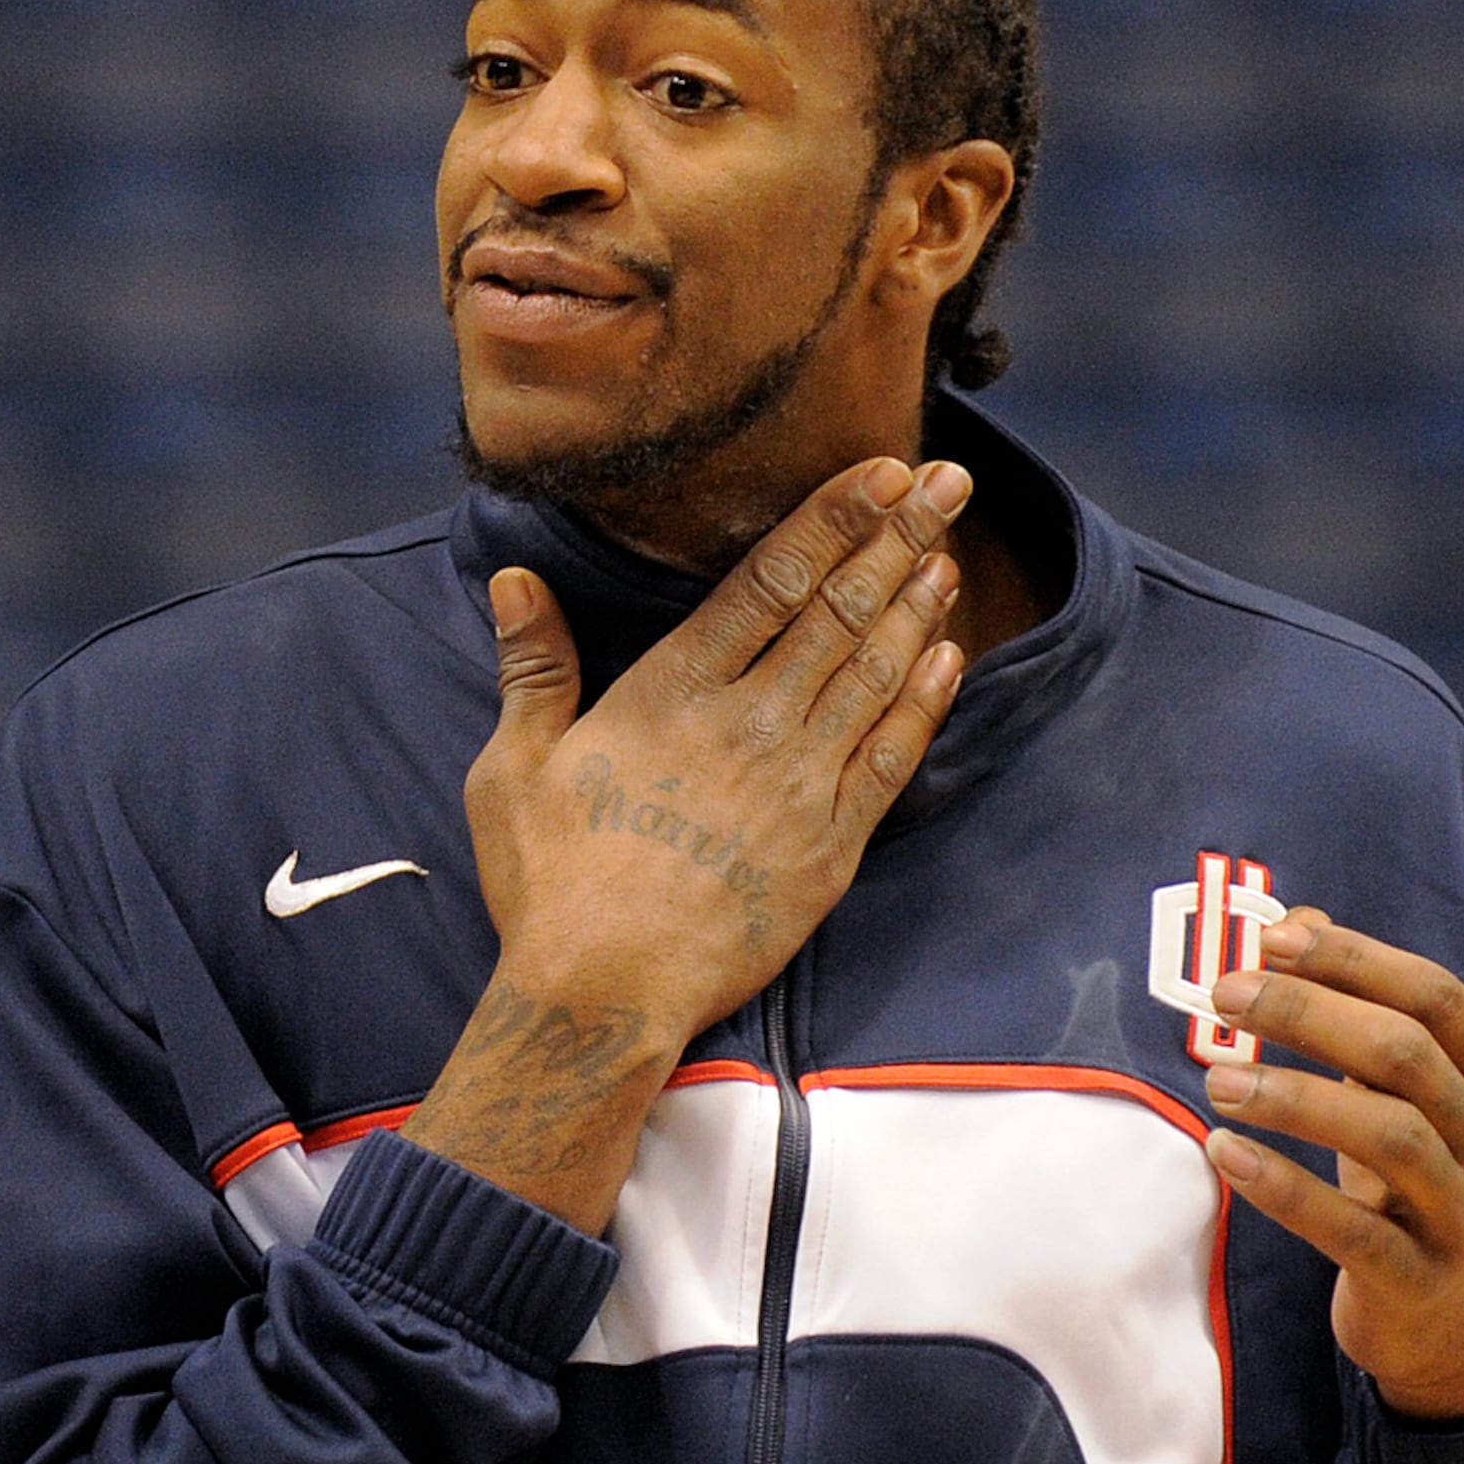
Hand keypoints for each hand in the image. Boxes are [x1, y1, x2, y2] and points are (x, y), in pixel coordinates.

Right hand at [404, 456, 970, 1226]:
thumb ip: (532, 667)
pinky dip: (926, 700)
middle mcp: (748, 722)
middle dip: (896, 538)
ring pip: (875, 672)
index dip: (833, 519)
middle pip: (839, 610)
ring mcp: (799, 784)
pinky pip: (893, 756)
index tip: (883, 472)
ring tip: (949, 550)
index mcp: (671, 691)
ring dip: (918, 605)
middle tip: (948, 483)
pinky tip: (947, 656)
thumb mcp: (514, 766)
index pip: (770, 580)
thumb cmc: (550, 880)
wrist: (604, 991)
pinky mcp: (831, 845)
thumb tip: (515, 578)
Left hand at [1203, 906, 1463, 1420]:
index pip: (1434, 995)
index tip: (1270, 938)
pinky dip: (1282, 1186)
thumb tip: (1295, 918)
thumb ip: (1360, 1005)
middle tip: (1225, 996)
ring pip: (1389, 1134)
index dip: (1352, 959)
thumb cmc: (1417, 1174)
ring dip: (1291, 1097)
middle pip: (1406, 1053)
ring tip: (1216, 1080)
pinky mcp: (1420, 1278)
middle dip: (1308, 1013)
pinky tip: (1223, 1152)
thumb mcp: (1406, 1090)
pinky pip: (1350, 1229)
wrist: (1462, 1319)